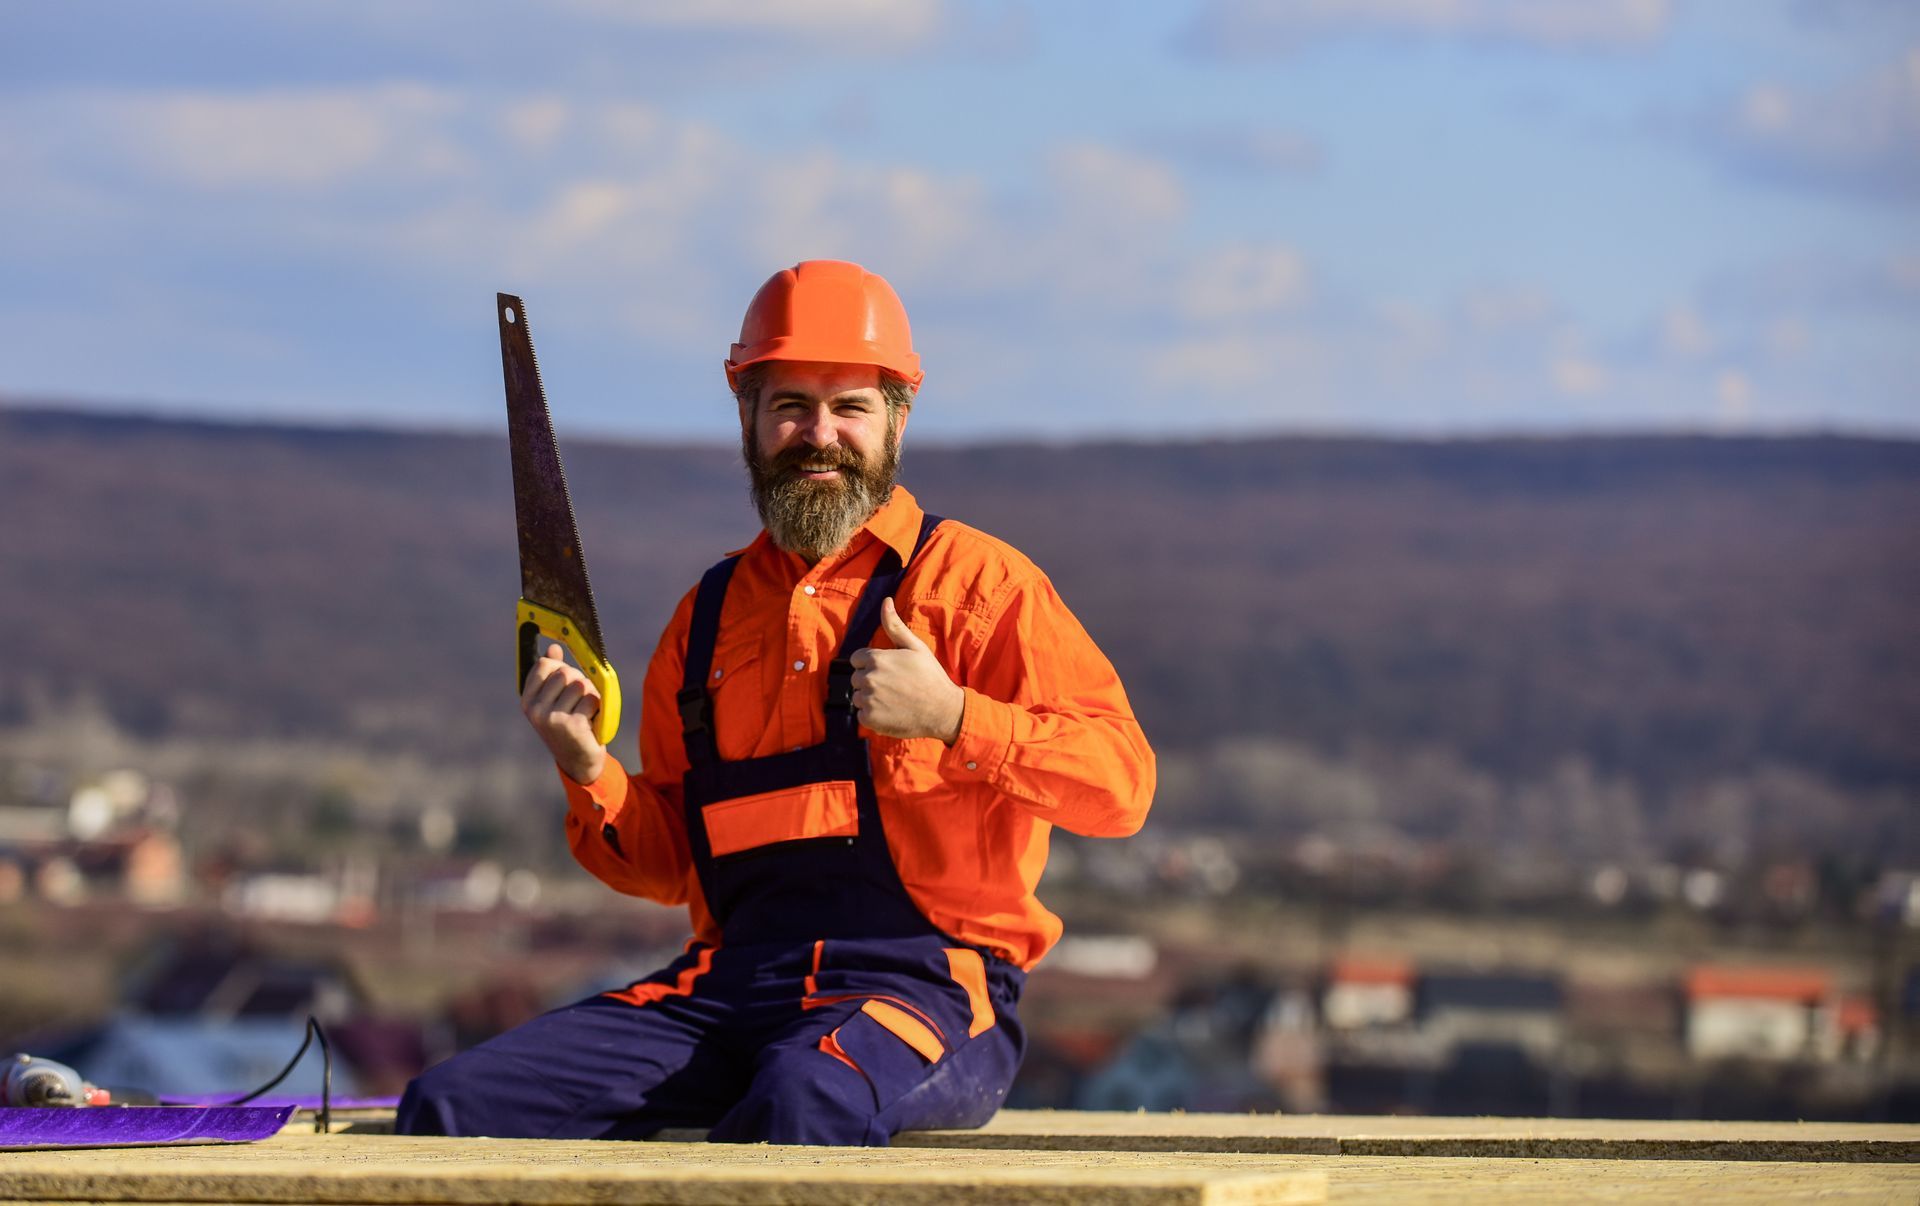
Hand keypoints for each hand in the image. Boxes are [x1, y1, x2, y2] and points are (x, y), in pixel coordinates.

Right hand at [520, 642, 606, 783]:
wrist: (579, 761)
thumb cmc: (568, 724)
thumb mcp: (555, 700)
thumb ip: (553, 674)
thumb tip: (553, 647)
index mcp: (528, 700)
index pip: (545, 665)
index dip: (562, 669)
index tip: (567, 683)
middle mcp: (535, 709)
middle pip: (566, 673)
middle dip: (579, 682)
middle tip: (579, 702)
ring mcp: (552, 718)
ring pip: (581, 684)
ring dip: (590, 695)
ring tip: (586, 711)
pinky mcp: (572, 725)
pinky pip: (592, 699)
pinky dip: (598, 707)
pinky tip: (591, 721)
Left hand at [849, 598, 964, 743]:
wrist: (942, 710)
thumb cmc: (930, 676)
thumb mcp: (915, 647)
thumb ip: (894, 625)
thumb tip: (886, 601)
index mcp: (876, 659)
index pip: (857, 659)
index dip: (872, 664)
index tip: (889, 671)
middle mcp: (868, 679)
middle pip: (856, 678)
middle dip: (870, 681)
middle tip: (894, 687)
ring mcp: (868, 700)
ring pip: (858, 697)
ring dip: (870, 699)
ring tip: (894, 699)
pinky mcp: (869, 719)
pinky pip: (862, 714)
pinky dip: (873, 715)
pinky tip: (891, 712)